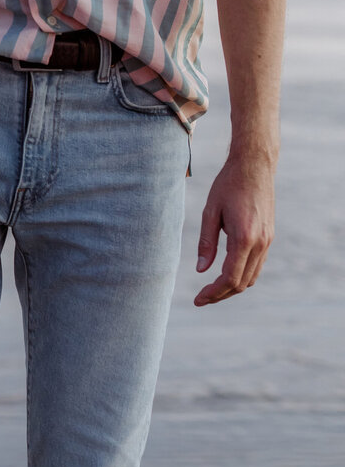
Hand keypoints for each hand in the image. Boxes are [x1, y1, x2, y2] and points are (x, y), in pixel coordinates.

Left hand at [193, 154, 275, 305]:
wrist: (255, 167)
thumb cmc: (228, 185)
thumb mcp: (210, 212)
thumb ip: (206, 242)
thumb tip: (201, 270)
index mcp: (244, 238)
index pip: (230, 278)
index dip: (213, 293)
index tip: (198, 299)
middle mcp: (260, 243)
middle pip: (242, 283)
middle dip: (221, 295)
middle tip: (201, 299)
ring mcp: (268, 241)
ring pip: (252, 277)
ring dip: (232, 287)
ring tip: (211, 290)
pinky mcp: (269, 237)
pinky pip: (257, 265)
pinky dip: (242, 275)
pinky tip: (226, 274)